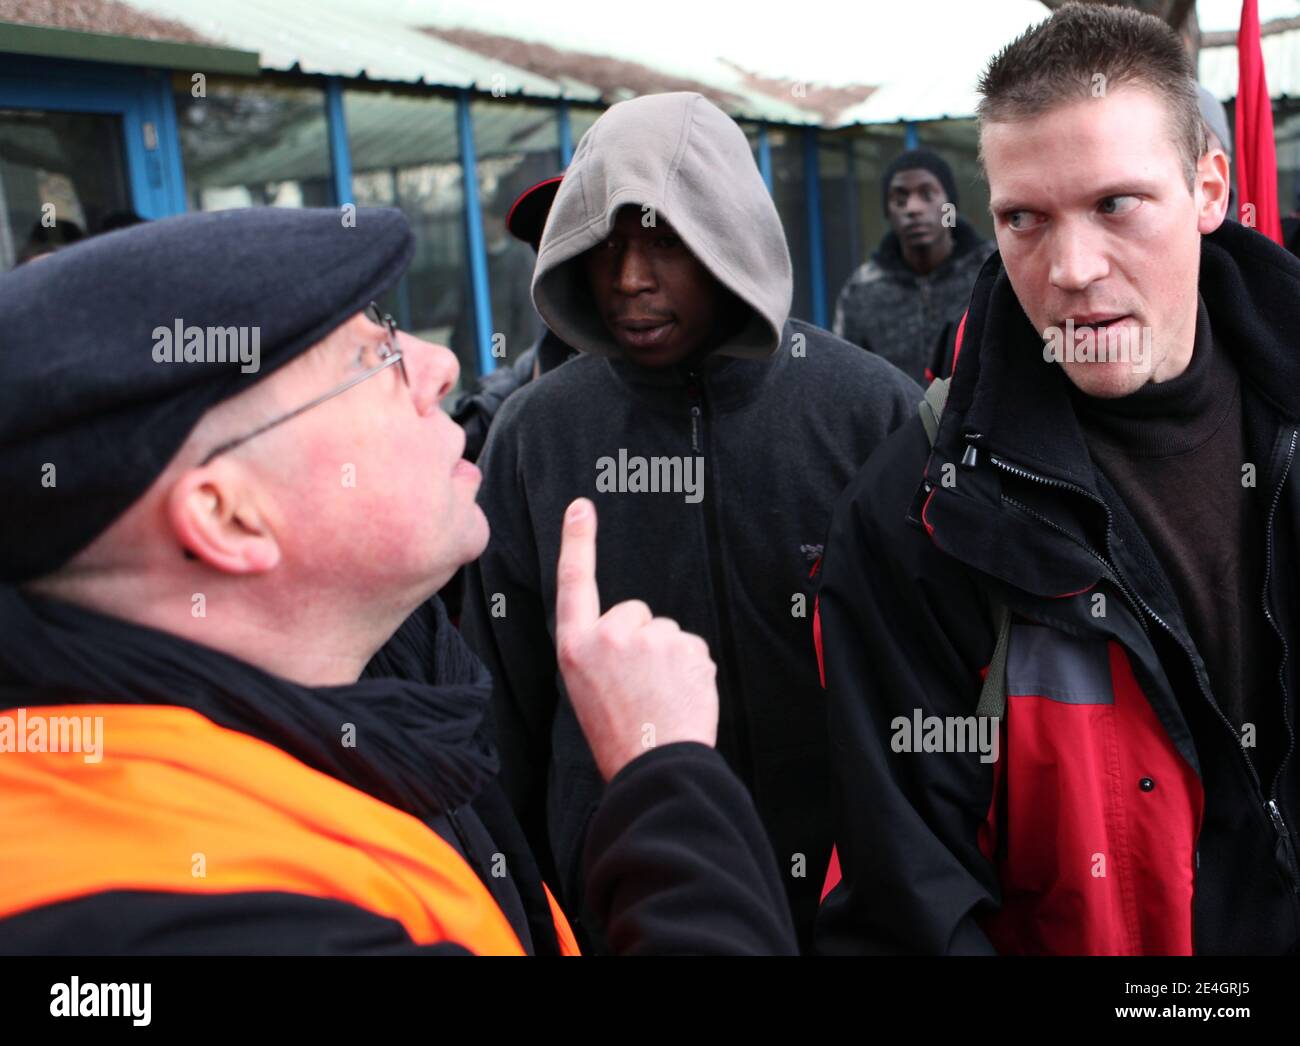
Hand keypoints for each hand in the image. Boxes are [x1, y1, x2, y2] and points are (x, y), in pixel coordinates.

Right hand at [554, 497, 718, 780]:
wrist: (654, 765)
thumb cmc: (619, 733)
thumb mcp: (586, 687)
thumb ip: (600, 650)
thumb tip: (631, 631)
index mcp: (575, 646)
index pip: (574, 582)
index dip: (578, 542)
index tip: (581, 509)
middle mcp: (609, 634)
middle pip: (636, 612)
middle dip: (644, 639)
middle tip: (640, 686)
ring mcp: (649, 638)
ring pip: (668, 633)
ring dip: (671, 658)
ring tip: (661, 697)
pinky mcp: (684, 646)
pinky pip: (694, 647)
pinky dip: (693, 669)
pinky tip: (681, 696)